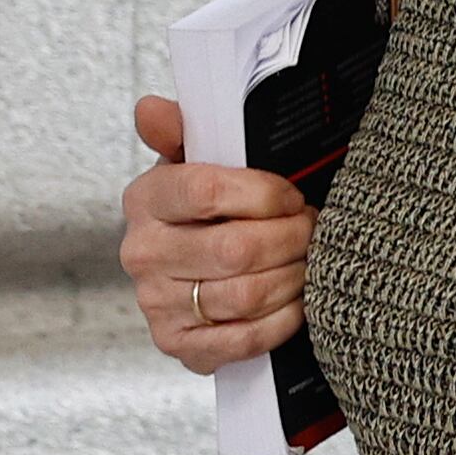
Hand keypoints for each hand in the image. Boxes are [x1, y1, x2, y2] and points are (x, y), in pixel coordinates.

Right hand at [121, 95, 315, 373]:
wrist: (186, 273)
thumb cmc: (201, 212)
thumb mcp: (193, 161)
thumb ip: (182, 129)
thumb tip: (151, 110)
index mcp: (145, 200)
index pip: (207, 192)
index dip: (264, 194)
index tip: (290, 195)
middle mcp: (143, 254)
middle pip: (235, 249)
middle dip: (290, 238)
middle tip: (312, 228)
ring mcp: (157, 303)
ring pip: (245, 295)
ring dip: (292, 278)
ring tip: (308, 261)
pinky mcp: (177, 344)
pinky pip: (242, 340)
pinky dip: (280, 322)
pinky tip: (296, 302)